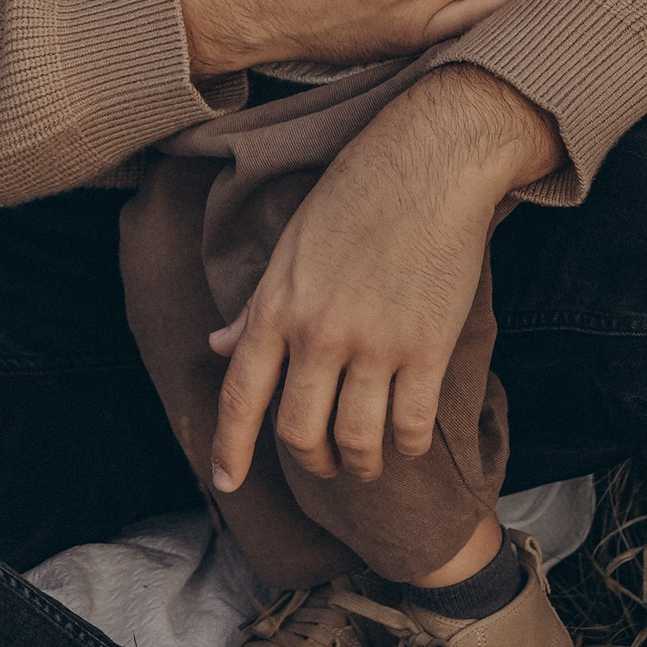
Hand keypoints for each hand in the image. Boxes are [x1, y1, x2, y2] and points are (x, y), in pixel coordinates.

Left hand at [210, 68, 560, 495]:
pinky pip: (411, 427)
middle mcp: (318, 333)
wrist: (427, 162)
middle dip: (312, 463)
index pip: (240, 394)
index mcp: (277, 306)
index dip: (230, 448)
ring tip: (367, 461)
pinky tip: (406, 438)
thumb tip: (218, 346)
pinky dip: (406, 446)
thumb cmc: (355, 196)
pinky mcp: (426, 348)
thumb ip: (257, 306)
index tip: (226, 483)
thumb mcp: (290, 247)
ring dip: (361, 465)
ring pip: (358, 442)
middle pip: (301, 435)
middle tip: (325, 464)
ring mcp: (374, 344)